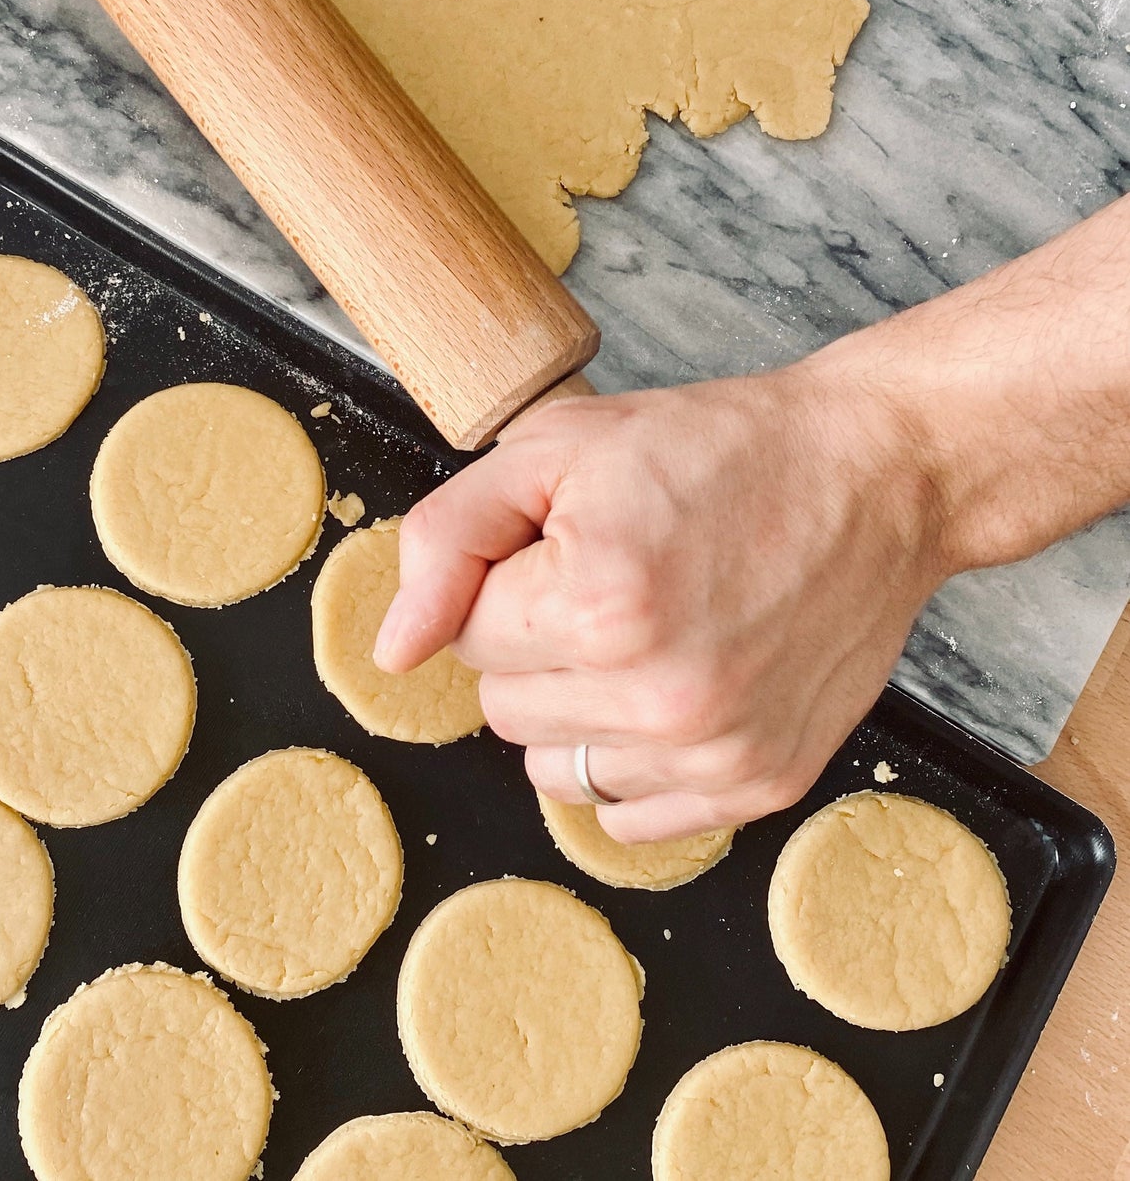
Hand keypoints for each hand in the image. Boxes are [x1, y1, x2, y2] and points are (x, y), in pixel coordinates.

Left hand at [374, 359, 948, 843]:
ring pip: (555, 769)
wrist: (873, 475)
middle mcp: (659, 695)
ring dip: (577, 709)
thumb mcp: (554, 449)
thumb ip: (448, 540)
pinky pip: (628, 818)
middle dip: (534, 645)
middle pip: (503, 708)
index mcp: (597, 602)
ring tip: (647, 635)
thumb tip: (393, 651)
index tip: (568, 548)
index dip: (505, 584)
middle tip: (614, 581)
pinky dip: (632, 760)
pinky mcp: (761, 785)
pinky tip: (676, 687)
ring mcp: (716, 751)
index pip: (465, 637)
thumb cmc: (716, 452)